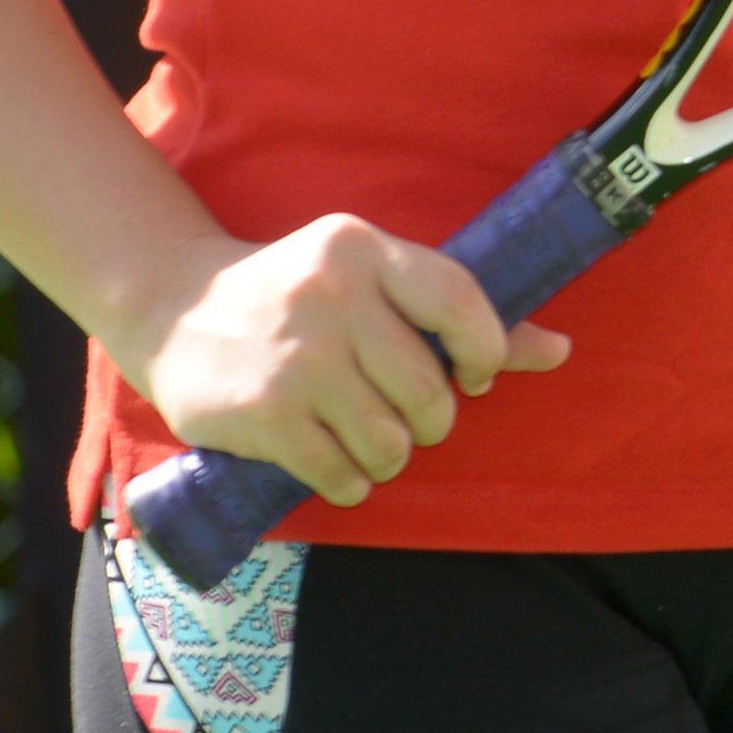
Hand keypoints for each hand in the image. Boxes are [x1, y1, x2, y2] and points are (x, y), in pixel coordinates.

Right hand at [124, 214, 575, 505]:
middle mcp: (331, 295)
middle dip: (429, 422)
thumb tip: (561, 349)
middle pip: (427, 391)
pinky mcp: (264, 412)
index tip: (474, 376)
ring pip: (389, 441)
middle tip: (407, 419)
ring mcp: (296, 357)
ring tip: (367, 443)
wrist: (171, 305)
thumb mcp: (368, 277)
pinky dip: (351, 484)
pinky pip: (341, 473)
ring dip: (389, 458)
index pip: (460, 302)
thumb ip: (455, 313)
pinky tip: (337, 467)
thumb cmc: (293, 293)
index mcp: (363, 248)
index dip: (486, 351)